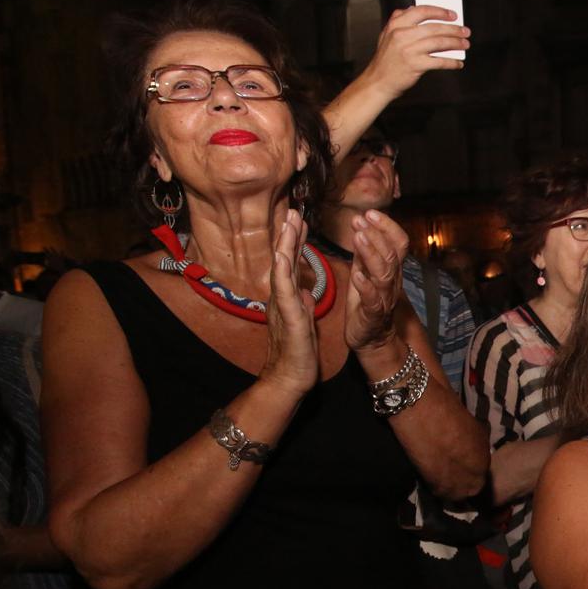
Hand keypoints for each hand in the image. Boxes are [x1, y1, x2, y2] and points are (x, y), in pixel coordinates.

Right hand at [261, 210, 320, 397]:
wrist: (290, 378)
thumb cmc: (298, 353)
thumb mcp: (304, 322)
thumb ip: (303, 304)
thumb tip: (306, 291)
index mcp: (288, 298)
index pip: (293, 265)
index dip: (296, 242)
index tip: (300, 220)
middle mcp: (281, 298)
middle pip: (285, 260)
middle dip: (289, 235)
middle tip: (293, 210)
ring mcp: (282, 305)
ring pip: (282, 268)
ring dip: (285, 244)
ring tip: (289, 222)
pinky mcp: (288, 316)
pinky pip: (283, 290)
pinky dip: (283, 270)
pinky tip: (283, 253)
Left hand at [343, 209, 408, 351]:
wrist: (370, 338)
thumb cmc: (366, 303)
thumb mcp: (364, 272)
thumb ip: (365, 252)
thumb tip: (360, 226)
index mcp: (391, 269)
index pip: (399, 243)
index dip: (387, 226)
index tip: (370, 212)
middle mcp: (392, 282)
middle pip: (392, 254)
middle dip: (376, 235)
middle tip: (360, 220)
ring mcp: (384, 298)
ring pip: (384, 273)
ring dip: (372, 253)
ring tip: (358, 238)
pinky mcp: (373, 315)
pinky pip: (373, 300)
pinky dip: (366, 286)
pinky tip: (357, 275)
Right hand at [359, 6, 469, 99]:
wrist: (379, 81)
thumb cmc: (386, 59)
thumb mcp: (387, 34)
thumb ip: (399, 20)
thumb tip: (413, 8)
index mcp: (396, 24)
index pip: (422, 11)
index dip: (440, 12)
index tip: (452, 15)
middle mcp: (402, 35)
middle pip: (434, 28)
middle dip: (453, 29)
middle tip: (465, 31)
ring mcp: (409, 50)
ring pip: (439, 43)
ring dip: (455, 43)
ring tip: (465, 44)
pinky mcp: (415, 65)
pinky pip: (439, 61)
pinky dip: (451, 62)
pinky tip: (458, 63)